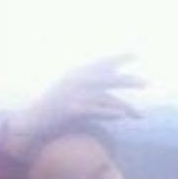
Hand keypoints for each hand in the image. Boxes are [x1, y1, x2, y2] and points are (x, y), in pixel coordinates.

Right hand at [1, 55, 143, 161]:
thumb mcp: (72, 100)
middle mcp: (74, 81)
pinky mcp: (69, 109)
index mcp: (75, 75)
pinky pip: (93, 110)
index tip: (135, 54)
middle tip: (147, 82)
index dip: (117, 59)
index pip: (100, 64)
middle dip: (127, 80)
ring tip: (139, 114)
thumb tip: (112, 105)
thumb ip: (90, 97)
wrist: (30, 123)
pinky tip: (121, 117)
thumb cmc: (52, 114)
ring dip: (123, 105)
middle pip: (106, 78)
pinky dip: (107, 113)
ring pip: (103, 96)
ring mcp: (71, 94)